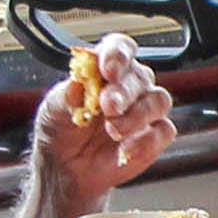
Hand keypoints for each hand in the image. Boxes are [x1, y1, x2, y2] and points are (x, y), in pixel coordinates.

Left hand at [31, 35, 175, 206]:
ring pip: (159, 100)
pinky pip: (163, 131)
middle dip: (124, 92)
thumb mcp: (53, 110)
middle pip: (141, 76)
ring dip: (136, 116)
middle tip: (108, 107)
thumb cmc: (60, 130)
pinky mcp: (154, 136)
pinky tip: (125, 149)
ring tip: (112, 131)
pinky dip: (146, 141)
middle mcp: (129, 85)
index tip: (108, 69)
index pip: (120, 49)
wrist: (66, 168)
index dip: (118, 54)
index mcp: (105, 69)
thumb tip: (78, 82)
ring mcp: (145, 110)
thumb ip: (67, 95)